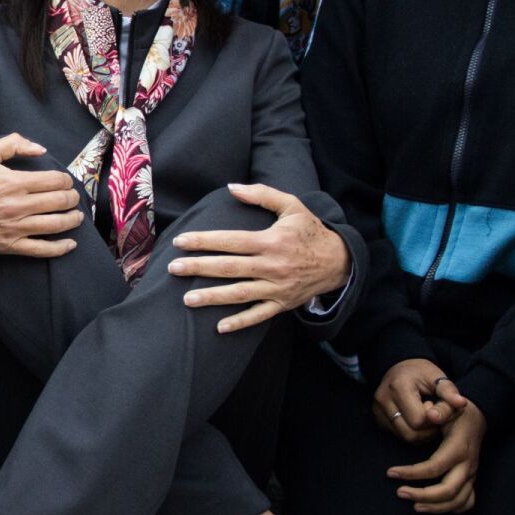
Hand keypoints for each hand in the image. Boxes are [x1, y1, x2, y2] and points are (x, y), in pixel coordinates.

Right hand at [0, 133, 83, 256]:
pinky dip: (60, 248)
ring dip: (72, 219)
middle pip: (59, 202)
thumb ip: (13, 144)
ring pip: (56, 225)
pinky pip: (41, 249)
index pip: (54, 181)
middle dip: (72, 198)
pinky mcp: (10, 245)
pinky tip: (70, 244)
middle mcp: (18, 206)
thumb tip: (40, 149)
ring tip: (77, 216)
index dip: (66, 180)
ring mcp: (15, 228)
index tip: (65, 181)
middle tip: (73, 197)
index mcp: (14, 182)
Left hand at [168, 183, 349, 332]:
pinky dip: (240, 322)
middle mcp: (272, 265)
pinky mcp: (283, 303)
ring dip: (213, 297)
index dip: (204, 241)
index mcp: (271, 241)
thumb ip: (262, 195)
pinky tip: (220, 327)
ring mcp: (277, 287)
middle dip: (199, 268)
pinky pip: (259, 315)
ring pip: (240, 294)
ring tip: (187, 299)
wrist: (340, 261)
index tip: (181, 242)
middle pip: (229, 268)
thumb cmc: (310, 230)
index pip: (231, 242)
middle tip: (173, 268)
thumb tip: (232, 187)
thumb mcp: (292, 206)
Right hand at [372, 358, 467, 440]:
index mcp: (398, 387)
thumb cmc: (420, 372)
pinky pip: (399, 435)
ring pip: (405, 437)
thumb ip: (449, 391)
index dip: (432, 418)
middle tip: (433, 415)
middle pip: (411, 433)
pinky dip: (412, 431)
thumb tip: (461, 404)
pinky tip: (417, 419)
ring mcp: (378, 410)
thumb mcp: (436, 376)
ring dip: (421, 433)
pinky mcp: (378, 418)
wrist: (399, 368)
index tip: (435, 405)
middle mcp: (383, 399)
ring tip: (426, 418)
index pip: (418, 420)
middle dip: (428, 429)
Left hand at [388, 402, 485, 513]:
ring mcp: (472, 474)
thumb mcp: (449, 405)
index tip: (390, 472)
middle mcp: (468, 465)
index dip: (411, 472)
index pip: (434, 467)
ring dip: (435, 507)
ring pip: (458, 500)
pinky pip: (467, 501)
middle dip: (422, 495)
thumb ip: (441, 408)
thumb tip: (430, 415)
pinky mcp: (472, 479)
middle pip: (448, 490)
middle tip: (399, 492)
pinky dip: (453, 508)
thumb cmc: (457, 412)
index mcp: (459, 448)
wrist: (476, 417)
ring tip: (413, 506)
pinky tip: (434, 507)